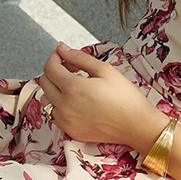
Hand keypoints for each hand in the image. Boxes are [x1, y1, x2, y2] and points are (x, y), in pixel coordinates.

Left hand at [39, 43, 164, 148]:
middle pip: (44, 83)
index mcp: (72, 88)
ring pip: (47, 100)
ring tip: (73, 87)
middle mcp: (64, 106)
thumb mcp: (105, 70)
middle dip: (53, 72)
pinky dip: (60, 106)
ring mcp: (65, 121)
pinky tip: (77, 103)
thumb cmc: (125, 97)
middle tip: (71, 69)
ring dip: (55, 90)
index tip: (62, 55)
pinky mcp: (70, 131)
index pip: (50, 68)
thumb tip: (62, 48)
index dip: (54, 57)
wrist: (137, 125)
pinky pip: (55, 115)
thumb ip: (79, 58)